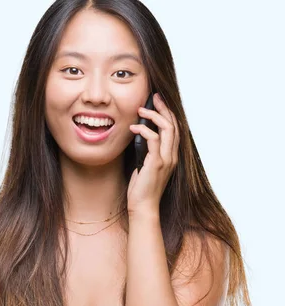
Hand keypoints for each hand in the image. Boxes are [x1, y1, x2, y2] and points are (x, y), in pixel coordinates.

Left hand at [127, 93, 179, 214]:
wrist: (143, 206)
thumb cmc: (142, 188)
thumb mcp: (145, 165)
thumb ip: (146, 152)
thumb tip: (139, 138)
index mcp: (171, 156)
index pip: (175, 129)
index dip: (168, 113)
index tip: (158, 102)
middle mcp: (172, 156)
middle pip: (174, 124)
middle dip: (164, 108)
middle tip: (154, 97)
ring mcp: (166, 160)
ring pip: (167, 129)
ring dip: (154, 116)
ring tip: (141, 110)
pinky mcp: (157, 163)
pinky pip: (154, 140)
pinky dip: (144, 130)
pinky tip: (133, 127)